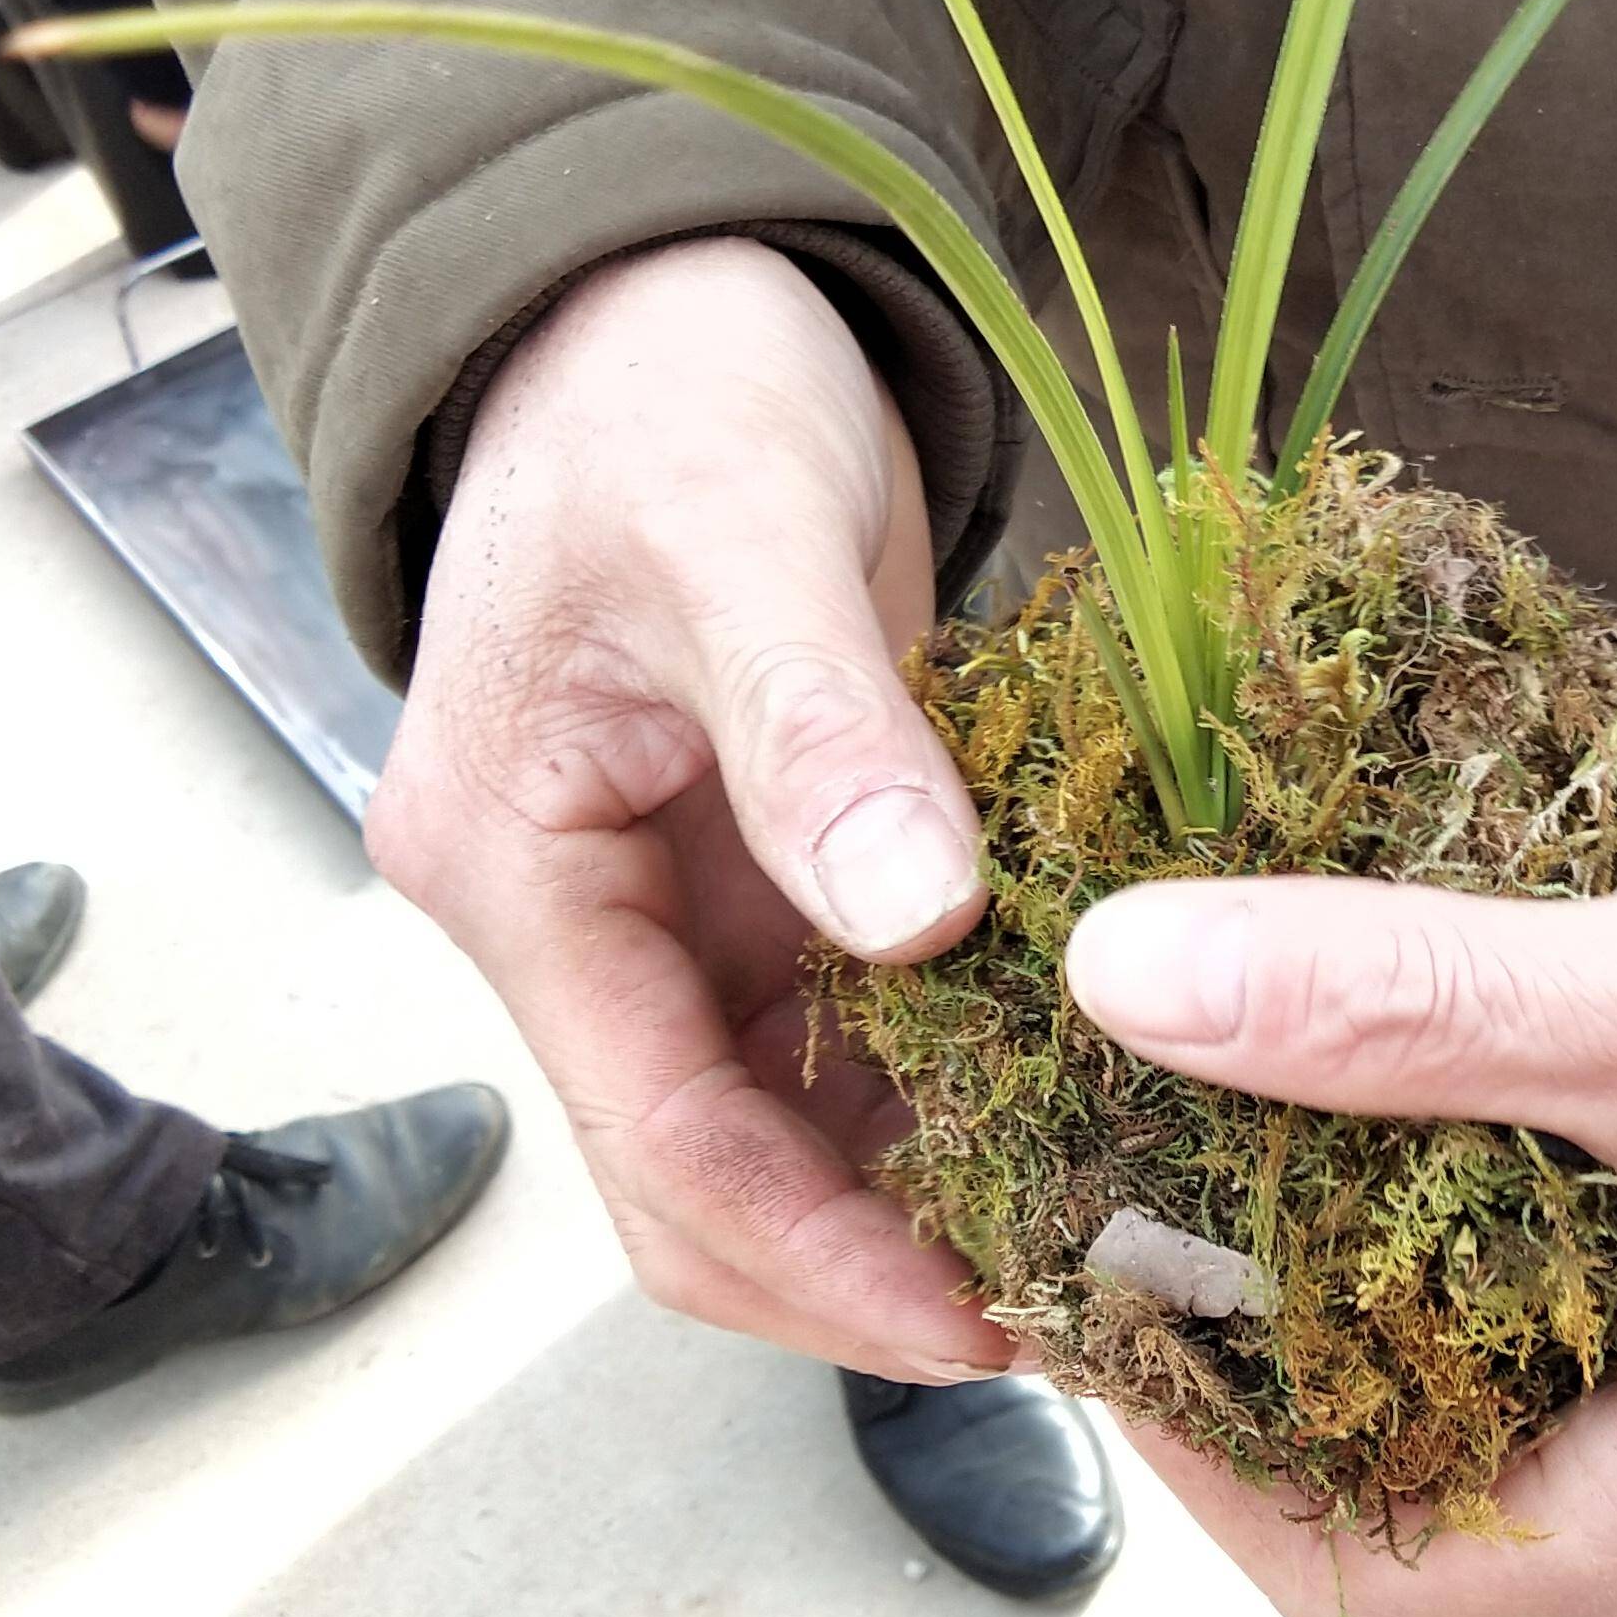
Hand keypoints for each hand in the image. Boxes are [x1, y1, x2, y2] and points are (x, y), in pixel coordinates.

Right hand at [366, 236, 1004, 1378]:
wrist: (667, 291)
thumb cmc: (667, 382)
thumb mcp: (740, 533)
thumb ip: (820, 730)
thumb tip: (914, 923)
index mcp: (510, 865)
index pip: (658, 1140)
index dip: (819, 1257)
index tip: (983, 1325)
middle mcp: (568, 920)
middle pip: (703, 1181)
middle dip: (868, 1269)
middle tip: (1077, 1317)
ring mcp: (663, 908)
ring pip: (785, 1127)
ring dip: (923, 1193)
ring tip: (1107, 1240)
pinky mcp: (761, 875)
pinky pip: (852, 1035)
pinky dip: (956, 1086)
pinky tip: (1089, 1112)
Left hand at [1063, 808, 1616, 1616]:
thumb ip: (1405, 1005)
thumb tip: (1121, 974)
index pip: (1335, 1560)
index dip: (1173, 1421)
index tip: (1063, 1241)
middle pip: (1395, 1470)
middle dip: (1250, 1317)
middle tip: (1119, 1131)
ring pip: (1481, 1372)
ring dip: (1360, 1243)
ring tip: (1233, 1074)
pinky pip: (1578, 1297)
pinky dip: (1475, 1198)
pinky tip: (1411, 1053)